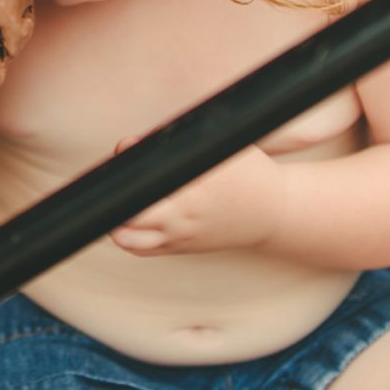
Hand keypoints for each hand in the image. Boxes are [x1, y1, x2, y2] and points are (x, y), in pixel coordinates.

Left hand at [107, 136, 280, 254]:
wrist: (275, 213)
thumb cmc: (248, 173)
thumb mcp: (222, 147)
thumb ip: (179, 140)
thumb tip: (133, 142)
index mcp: (195, 185)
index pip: (146, 176)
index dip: (128, 159)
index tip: (127, 148)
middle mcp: (184, 214)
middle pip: (129, 213)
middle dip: (115, 193)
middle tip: (117, 175)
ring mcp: (180, 235)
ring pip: (127, 237)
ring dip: (114, 218)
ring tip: (117, 199)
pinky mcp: (179, 248)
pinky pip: (139, 249)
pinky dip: (125, 235)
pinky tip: (126, 217)